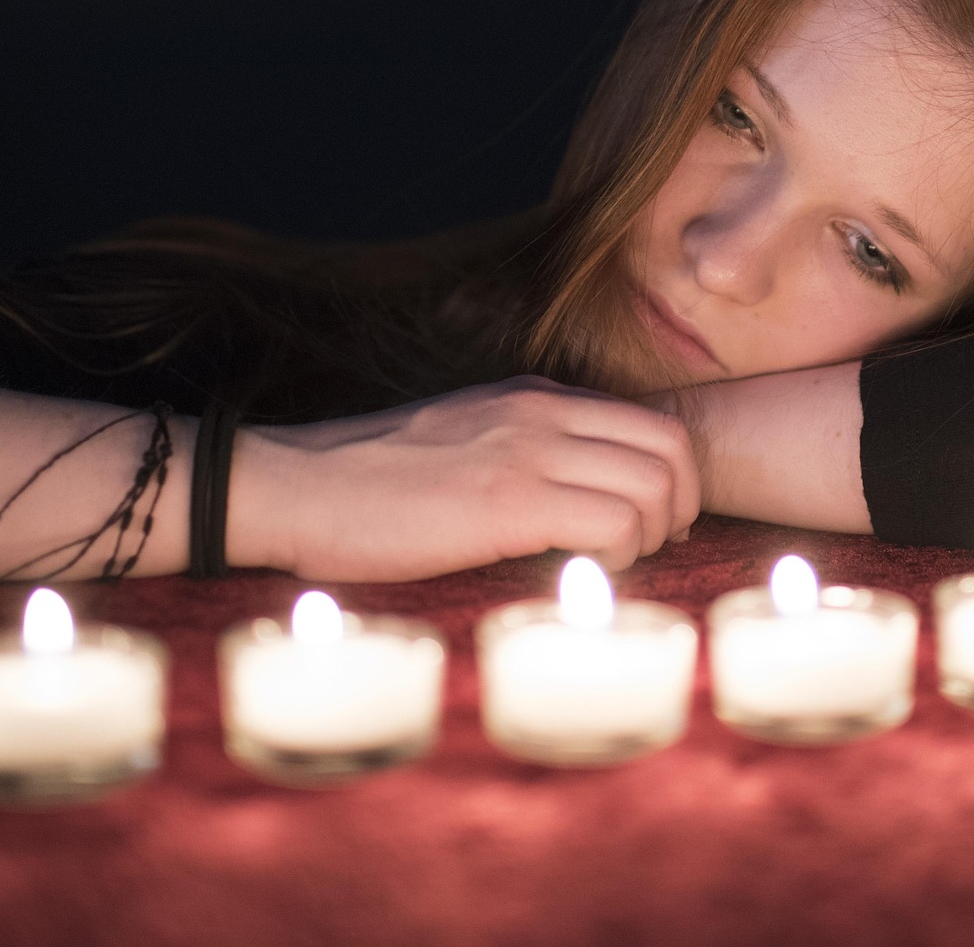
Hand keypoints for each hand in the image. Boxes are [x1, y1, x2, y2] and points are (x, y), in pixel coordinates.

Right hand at [228, 375, 700, 580]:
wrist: (295, 486)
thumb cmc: (367, 484)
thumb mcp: (463, 443)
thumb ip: (522, 455)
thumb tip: (578, 508)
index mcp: (535, 398)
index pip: (653, 425)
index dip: (671, 485)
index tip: (648, 529)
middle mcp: (542, 412)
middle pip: (674, 451)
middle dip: (678, 513)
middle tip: (640, 555)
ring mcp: (528, 451)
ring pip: (657, 487)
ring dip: (649, 541)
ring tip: (604, 569)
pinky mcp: (508, 500)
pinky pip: (614, 524)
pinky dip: (616, 559)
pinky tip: (574, 576)